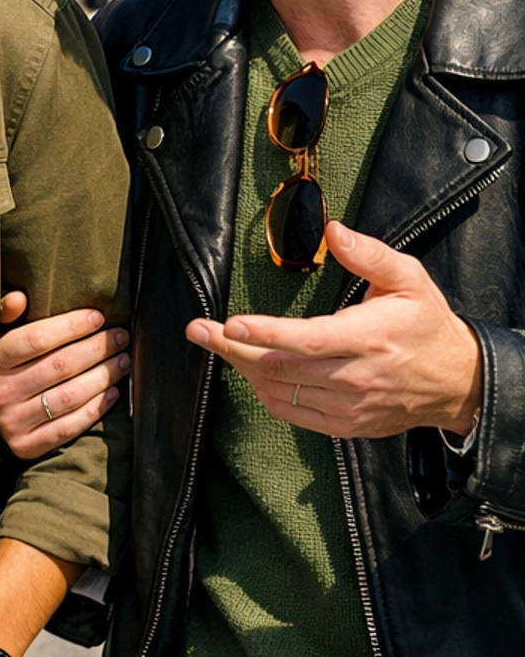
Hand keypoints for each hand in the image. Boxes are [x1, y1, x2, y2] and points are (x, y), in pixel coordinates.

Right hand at [0, 294, 129, 459]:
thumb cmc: (0, 369)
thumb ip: (4, 315)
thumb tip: (20, 297)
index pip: (37, 339)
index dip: (72, 326)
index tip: (98, 317)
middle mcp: (0, 392)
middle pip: (60, 366)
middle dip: (97, 348)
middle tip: (120, 337)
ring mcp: (12, 422)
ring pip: (69, 396)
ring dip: (103, 377)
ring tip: (123, 361)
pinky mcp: (26, 446)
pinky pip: (69, 427)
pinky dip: (96, 409)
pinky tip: (113, 393)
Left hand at [186, 221, 481, 440]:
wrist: (456, 382)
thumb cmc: (427, 324)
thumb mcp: (409, 279)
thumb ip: (369, 254)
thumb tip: (332, 230)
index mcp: (367, 338)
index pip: (306, 340)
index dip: (264, 334)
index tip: (230, 325)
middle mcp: (354, 377)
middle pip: (279, 368)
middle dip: (232, 349)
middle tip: (199, 330)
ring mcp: (347, 407)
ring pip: (279, 392)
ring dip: (242, 369)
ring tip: (218, 344)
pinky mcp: (343, 426)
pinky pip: (291, 413)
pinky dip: (265, 393)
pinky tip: (250, 372)